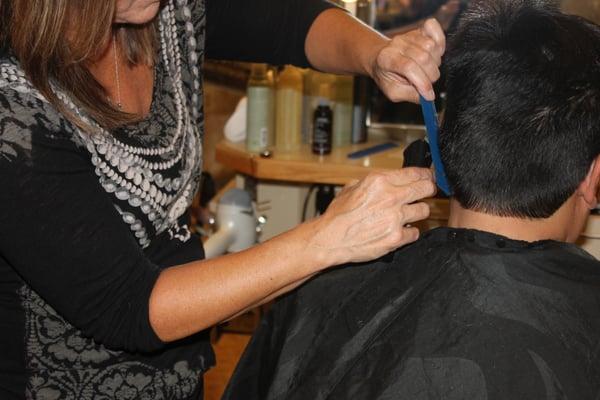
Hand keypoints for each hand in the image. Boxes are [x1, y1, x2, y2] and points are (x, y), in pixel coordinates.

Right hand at [308, 168, 435, 266]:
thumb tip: (388, 180)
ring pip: (424, 210)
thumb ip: (373, 182)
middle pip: (426, 189)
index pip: (415, 173)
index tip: (428, 177)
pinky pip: (415, 233)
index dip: (426, 175)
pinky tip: (400, 231)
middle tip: (426, 193)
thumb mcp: (352, 187)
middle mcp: (391, 197)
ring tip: (409, 214)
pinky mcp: (396, 238)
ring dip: (418, 212)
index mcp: (380, 181)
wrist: (331, 238)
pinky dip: (409, 232)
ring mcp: (395, 218)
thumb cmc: (338, 214)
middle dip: (428, 190)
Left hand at [371, 19, 445, 102]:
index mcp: (387, 58)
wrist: (380, 58)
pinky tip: (434, 53)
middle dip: (430, 75)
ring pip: (431, 47)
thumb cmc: (387, 76)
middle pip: (423, 57)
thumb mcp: (393, 92)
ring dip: (435, 63)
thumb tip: (428, 96)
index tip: (428, 95)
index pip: (409, 67)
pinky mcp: (418, 30)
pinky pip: (434, 29)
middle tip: (426, 83)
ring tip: (426, 70)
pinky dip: (439, 42)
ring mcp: (408, 35)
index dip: (423, 83)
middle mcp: (397, 44)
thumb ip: (410, 95)